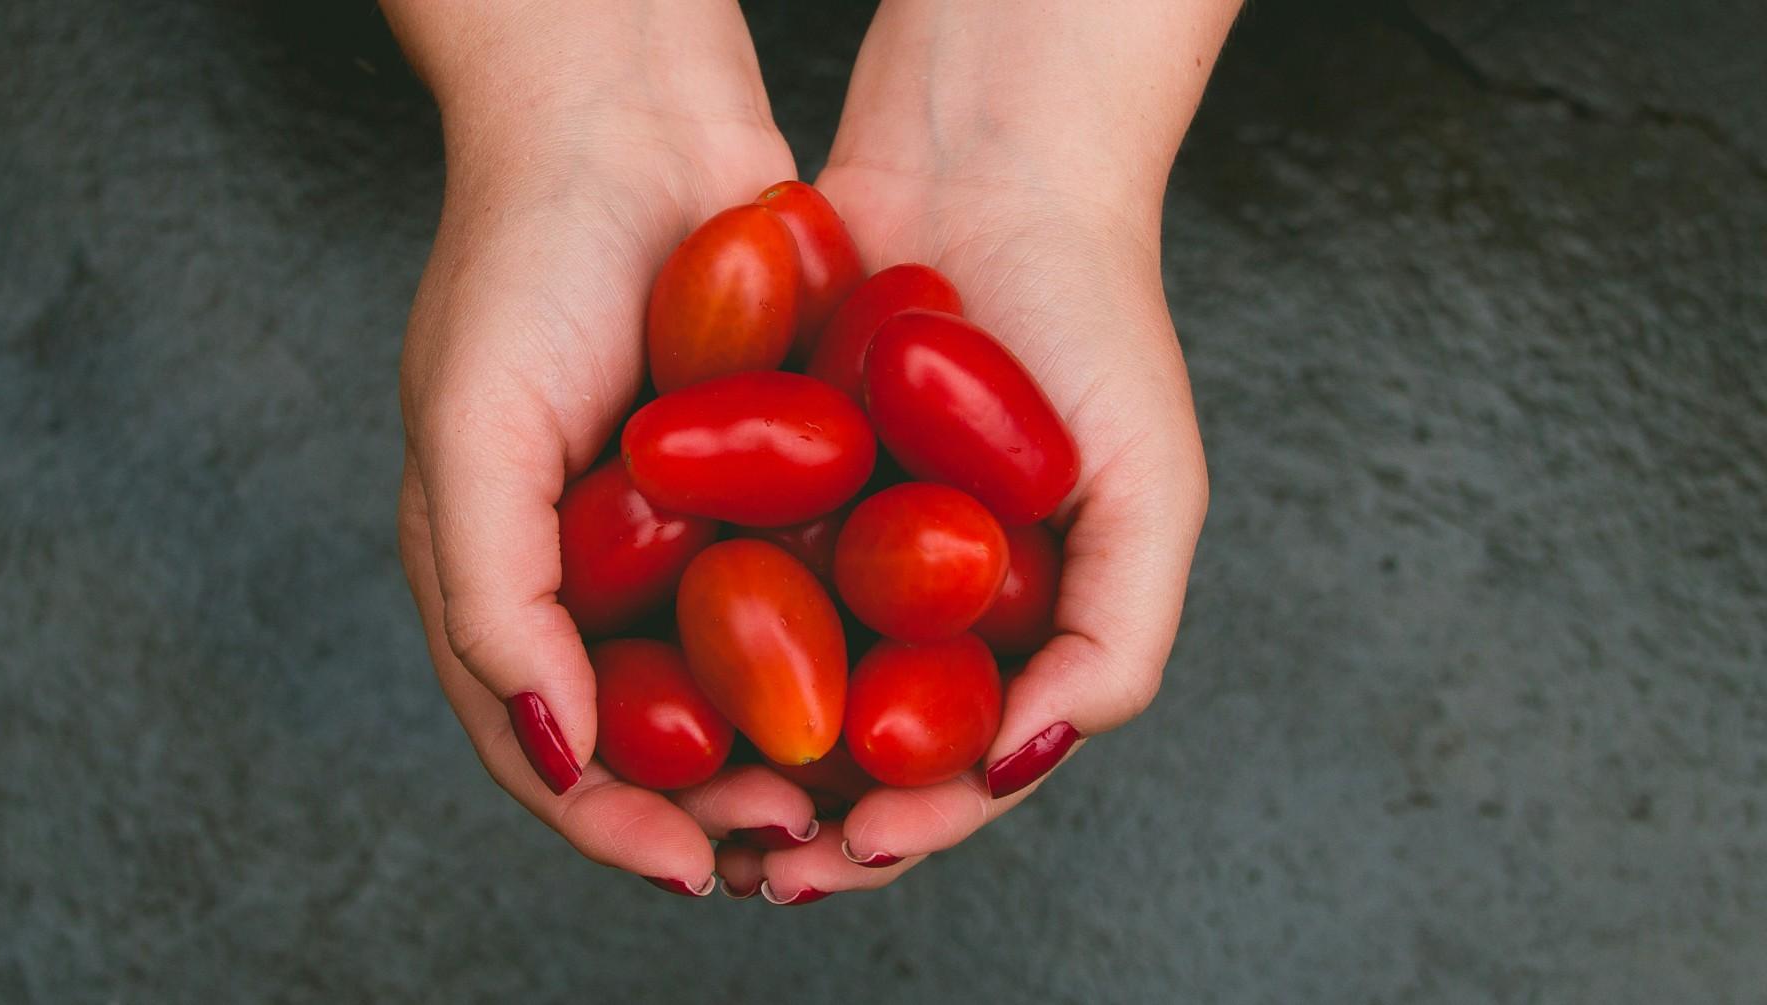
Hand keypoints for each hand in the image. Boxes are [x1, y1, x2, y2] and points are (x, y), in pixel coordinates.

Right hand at [387, 0, 823, 893]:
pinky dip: (835, 650)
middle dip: (719, 808)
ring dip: (786, 751)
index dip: (614, 822)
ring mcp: (677, 525)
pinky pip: (798, 589)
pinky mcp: (759, 476)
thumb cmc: (522, 262)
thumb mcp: (472, 431)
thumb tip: (558, 755)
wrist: (630, 115)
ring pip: (737, 682)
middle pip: (654, 736)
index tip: (695, 866)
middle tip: (800, 842)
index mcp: (500, 577)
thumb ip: (491, 598)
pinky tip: (892, 687)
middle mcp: (589, 567)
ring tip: (854, 797)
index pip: (549, 747)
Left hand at [741, 0, 1232, 900]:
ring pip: (770, 685)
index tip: (850, 850)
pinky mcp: (760, 484)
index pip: (957, 767)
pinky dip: (682, 635)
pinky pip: (715, 577)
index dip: (908, 827)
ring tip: (685, 795)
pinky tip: (639, 674)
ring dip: (729, 754)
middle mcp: (918, 601)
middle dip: (800, 818)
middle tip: (748, 855)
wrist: (985, 163)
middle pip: (849, 747)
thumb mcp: (1150, 489)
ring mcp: (837, 544)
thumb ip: (1120, 638)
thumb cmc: (1095, 321)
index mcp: (1014, 628)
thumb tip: (1022, 763)